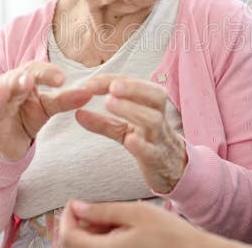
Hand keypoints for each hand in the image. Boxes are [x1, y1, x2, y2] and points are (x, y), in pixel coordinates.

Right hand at [0, 61, 92, 161]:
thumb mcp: (49, 106)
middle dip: (18, 80)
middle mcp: (5, 92)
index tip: (62, 79)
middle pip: (10, 81)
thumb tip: (90, 93)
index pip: (33, 70)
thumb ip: (67, 99)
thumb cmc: (29, 113)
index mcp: (22, 81)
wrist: (10, 139)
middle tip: (27, 80)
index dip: (47, 73)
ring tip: (4, 95)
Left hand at [58, 200, 242, 247]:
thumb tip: (77, 206)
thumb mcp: (136, 213)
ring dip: (92, 232)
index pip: (68, 237)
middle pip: (76, 244)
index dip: (66, 217)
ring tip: (113, 216)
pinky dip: (104, 239)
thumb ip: (103, 210)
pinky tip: (120, 228)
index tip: (75, 201)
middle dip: (79, 224)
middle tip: (96, 207)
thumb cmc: (169, 234)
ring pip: (89, 247)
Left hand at [76, 74, 186, 192]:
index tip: (89, 84)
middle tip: (110, 86)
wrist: (174, 170)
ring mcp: (159, 139)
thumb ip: (103, 122)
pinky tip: (130, 140)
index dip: (113, 81)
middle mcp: (158, 118)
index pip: (134, 86)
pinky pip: (152, 151)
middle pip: (154, 96)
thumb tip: (77, 113)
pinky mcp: (157, 160)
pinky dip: (141, 145)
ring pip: (153, 120)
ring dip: (132, 109)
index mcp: (151, 106)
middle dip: (132, 88)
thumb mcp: (125, 131)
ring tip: (109, 103)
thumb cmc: (149, 144)